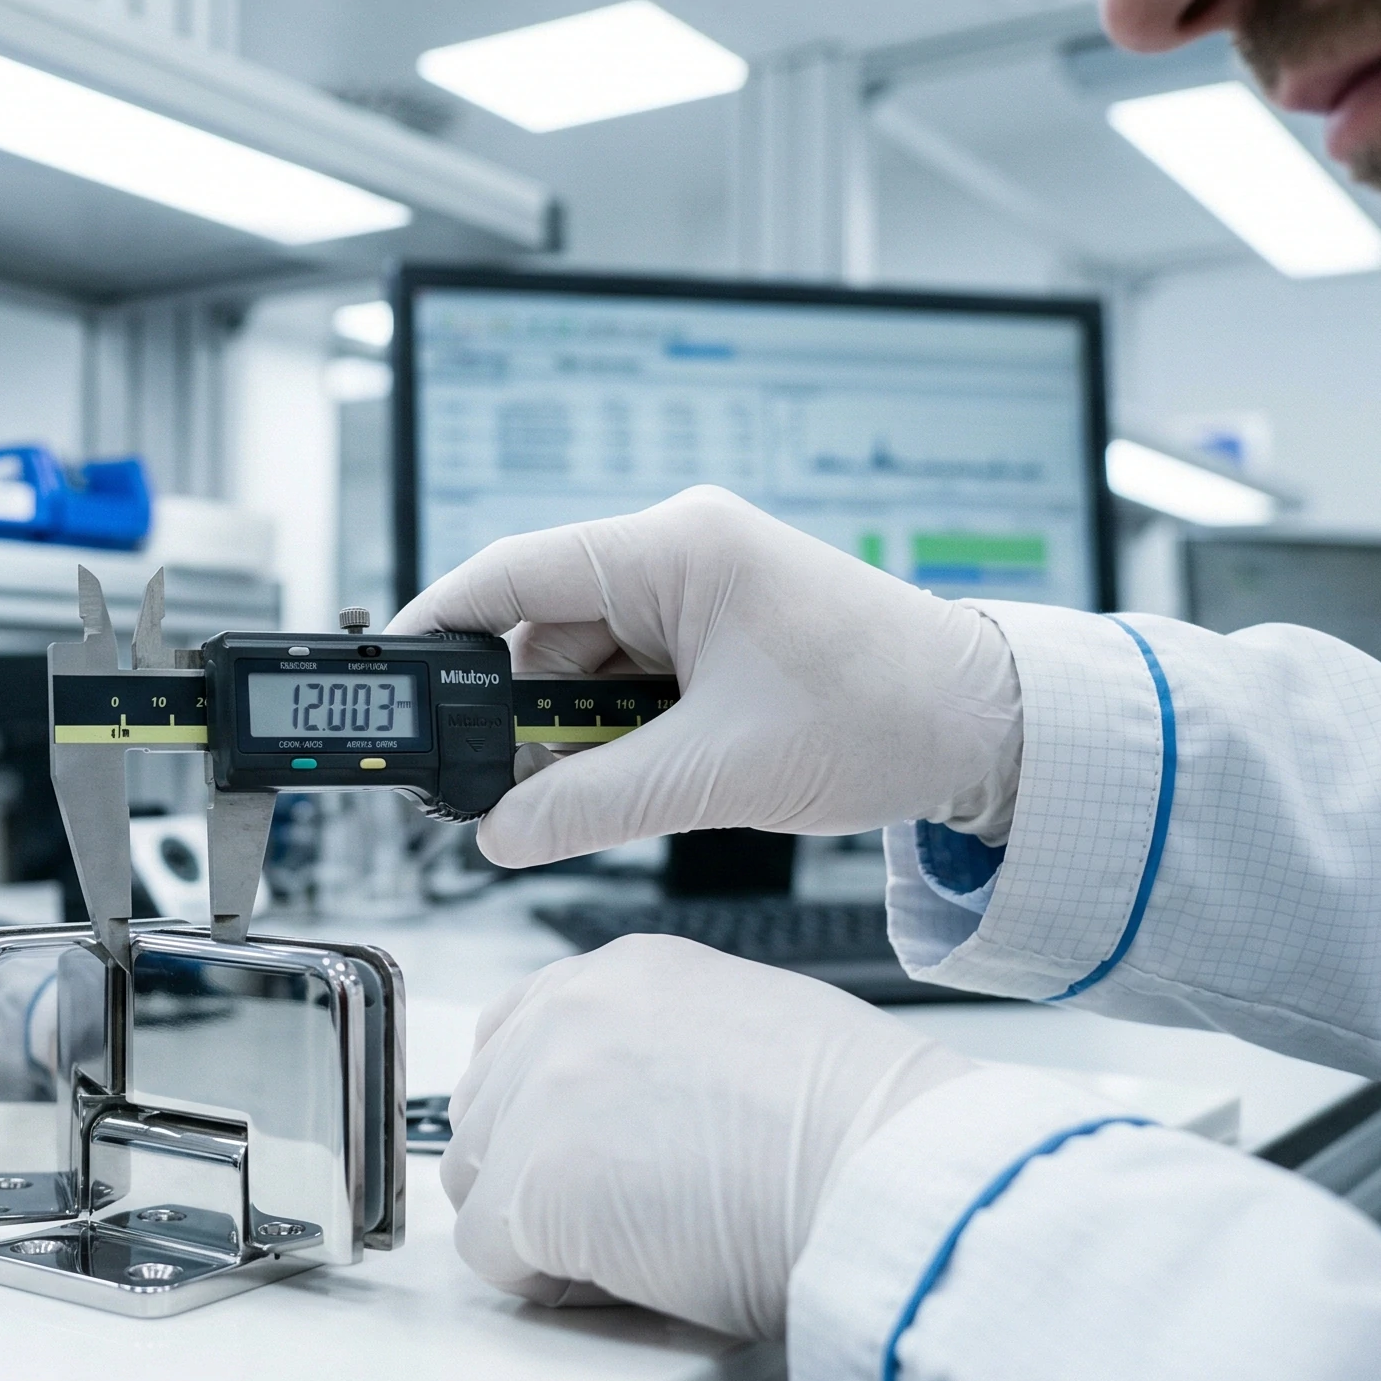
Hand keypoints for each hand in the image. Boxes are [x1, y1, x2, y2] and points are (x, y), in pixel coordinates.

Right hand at [384, 486, 1021, 866]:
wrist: (989, 726)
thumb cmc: (885, 715)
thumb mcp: (718, 775)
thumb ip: (591, 806)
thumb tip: (500, 834)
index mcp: (678, 547)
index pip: (515, 571)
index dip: (441, 624)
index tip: (392, 674)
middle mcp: (680, 548)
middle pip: (542, 626)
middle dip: (524, 712)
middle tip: (512, 789)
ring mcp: (698, 583)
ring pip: (582, 660)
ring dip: (578, 730)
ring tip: (615, 789)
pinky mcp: (714, 622)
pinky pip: (627, 674)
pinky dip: (618, 729)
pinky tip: (643, 771)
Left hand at [443, 935, 971, 1338]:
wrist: (893, 1172)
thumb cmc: (860, 1127)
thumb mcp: (747, 1035)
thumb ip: (654, 1054)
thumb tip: (618, 1113)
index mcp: (622, 975)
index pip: (511, 1040)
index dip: (539, 1120)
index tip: (583, 1160)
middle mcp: (568, 1014)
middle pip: (482, 1116)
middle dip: (535, 1177)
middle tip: (631, 1214)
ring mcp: (541, 1093)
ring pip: (476, 1186)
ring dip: (541, 1229)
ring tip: (646, 1240)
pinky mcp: (532, 1184)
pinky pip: (493, 1258)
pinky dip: (552, 1285)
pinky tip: (638, 1271)